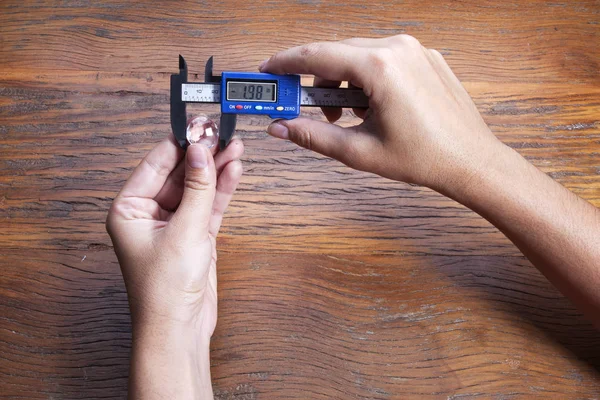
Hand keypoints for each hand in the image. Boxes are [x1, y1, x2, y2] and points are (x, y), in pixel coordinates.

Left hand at [106, 136, 242, 398]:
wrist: (180, 329)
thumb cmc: (165, 290)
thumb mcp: (184, 232)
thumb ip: (196, 189)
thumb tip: (202, 151)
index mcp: (129, 209)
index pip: (156, 164)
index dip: (181, 143)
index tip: (201, 125)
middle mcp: (149, 213)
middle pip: (179, 172)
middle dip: (203, 154)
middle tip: (223, 131)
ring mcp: (174, 223)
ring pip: (197, 187)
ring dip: (216, 168)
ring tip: (235, 145)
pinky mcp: (194, 234)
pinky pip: (209, 204)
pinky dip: (221, 189)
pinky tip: (234, 169)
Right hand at [261, 35, 501, 195]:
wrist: (471, 161)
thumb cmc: (423, 158)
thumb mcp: (359, 150)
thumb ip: (312, 136)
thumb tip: (280, 127)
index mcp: (380, 67)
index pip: (317, 55)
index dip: (286, 63)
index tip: (268, 70)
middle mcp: (398, 48)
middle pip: (337, 53)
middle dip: (317, 81)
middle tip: (308, 110)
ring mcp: (415, 50)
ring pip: (359, 55)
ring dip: (343, 81)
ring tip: (348, 117)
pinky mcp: (425, 57)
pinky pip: (382, 58)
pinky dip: (367, 78)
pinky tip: (372, 107)